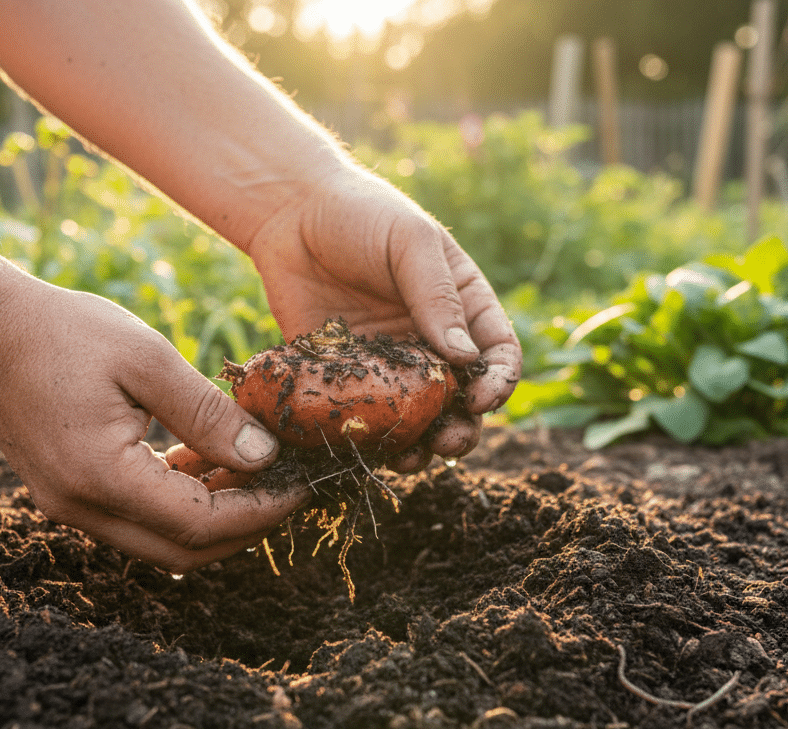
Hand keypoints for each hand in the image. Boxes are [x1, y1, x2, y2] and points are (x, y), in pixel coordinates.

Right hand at [0, 277, 309, 572]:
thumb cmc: (64, 331)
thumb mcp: (148, 360)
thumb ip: (208, 415)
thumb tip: (265, 458)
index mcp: (102, 478)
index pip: (200, 525)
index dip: (259, 513)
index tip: (301, 486)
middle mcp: (81, 509)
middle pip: (183, 553)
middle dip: (244, 528)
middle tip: (287, 488)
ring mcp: (69, 508)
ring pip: (161, 542)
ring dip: (212, 517)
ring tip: (254, 470)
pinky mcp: (67, 495)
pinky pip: (136, 519)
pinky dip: (178, 502)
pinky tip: (204, 461)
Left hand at [246, 165, 521, 471]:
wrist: (288, 212)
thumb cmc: (361, 214)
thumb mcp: (410, 243)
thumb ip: (436, 296)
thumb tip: (465, 359)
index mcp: (463, 306)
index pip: (498, 353)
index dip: (499, 381)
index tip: (483, 399)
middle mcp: (431, 341)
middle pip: (461, 398)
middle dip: (462, 426)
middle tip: (449, 441)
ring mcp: (389, 363)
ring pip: (415, 417)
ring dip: (419, 443)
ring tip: (410, 457)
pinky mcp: (344, 376)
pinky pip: (363, 415)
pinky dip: (368, 437)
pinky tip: (364, 448)